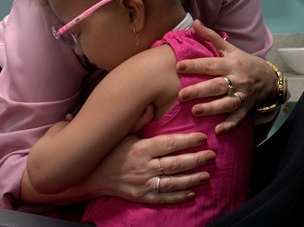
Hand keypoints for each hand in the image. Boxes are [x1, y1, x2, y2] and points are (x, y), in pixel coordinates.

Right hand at [85, 132, 214, 204]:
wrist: (92, 175)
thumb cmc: (110, 151)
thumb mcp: (123, 132)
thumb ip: (139, 119)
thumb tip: (152, 104)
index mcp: (141, 149)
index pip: (170, 144)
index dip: (188, 140)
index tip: (203, 137)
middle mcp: (144, 167)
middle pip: (176, 164)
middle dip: (196, 159)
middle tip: (211, 155)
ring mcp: (144, 184)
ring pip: (173, 182)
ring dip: (192, 179)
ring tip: (207, 174)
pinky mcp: (142, 197)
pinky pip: (164, 198)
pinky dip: (179, 197)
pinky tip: (192, 193)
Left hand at [177, 20, 276, 133]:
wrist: (270, 78)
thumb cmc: (244, 62)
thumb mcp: (230, 49)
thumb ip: (211, 37)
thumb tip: (194, 22)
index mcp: (230, 64)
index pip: (211, 64)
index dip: (195, 65)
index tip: (179, 66)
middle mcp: (236, 79)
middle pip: (216, 85)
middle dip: (199, 90)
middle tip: (181, 95)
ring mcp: (242, 95)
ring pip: (227, 103)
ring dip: (212, 108)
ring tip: (196, 111)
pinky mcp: (246, 108)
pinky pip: (238, 117)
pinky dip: (230, 124)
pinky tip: (219, 131)